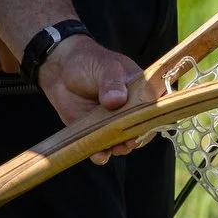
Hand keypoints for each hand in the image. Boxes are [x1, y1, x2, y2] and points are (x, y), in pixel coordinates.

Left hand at [35, 35, 156, 162]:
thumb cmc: (89, 62)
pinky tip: (98, 154)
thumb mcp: (103, 67)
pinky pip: (103, 149)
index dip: (155, 118)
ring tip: (113, 148)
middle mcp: (130, 111)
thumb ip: (111, 82)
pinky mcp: (97, 133)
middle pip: (141, 129)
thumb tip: (116, 100)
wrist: (61, 71)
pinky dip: (102, 155)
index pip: (156, 107)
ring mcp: (114, 124)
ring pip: (123, 143)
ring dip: (120, 149)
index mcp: (141, 91)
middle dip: (136, 138)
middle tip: (128, 141)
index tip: (148, 124)